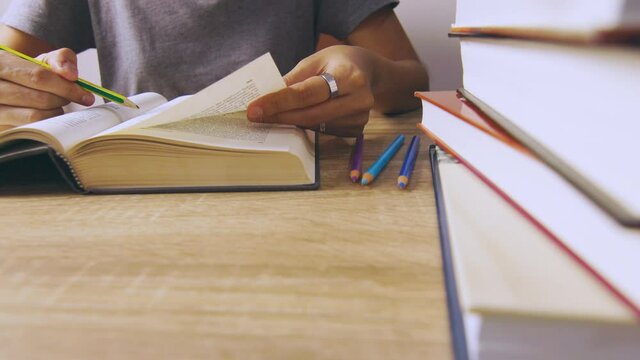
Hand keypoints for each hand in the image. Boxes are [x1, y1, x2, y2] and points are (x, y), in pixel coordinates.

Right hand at [0, 48, 94, 130]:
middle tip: (67, 99)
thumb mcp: (42, 60)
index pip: (39, 77)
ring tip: (55, 106)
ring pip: (36, 116)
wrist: (7, 88)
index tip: (86, 96)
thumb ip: (61, 59)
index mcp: (1, 63)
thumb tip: (71, 74)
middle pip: (41, 99)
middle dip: (62, 100)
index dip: (67, 87)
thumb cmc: (28, 74)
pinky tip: (46, 117)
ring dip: (55, 113)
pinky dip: (45, 125)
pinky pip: (30, 130)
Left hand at [247, 45, 378, 136]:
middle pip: (310, 115)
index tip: (255, 109)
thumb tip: (266, 99)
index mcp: (348, 76)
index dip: (278, 102)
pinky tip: (297, 118)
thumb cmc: (337, 63)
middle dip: (280, 116)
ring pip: (315, 126)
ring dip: (291, 123)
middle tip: (256, 117)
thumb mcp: (315, 60)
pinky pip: (323, 132)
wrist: (367, 71)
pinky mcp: (356, 130)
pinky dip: (306, 126)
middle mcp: (358, 99)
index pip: (307, 93)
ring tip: (272, 116)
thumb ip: (293, 80)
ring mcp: (359, 118)